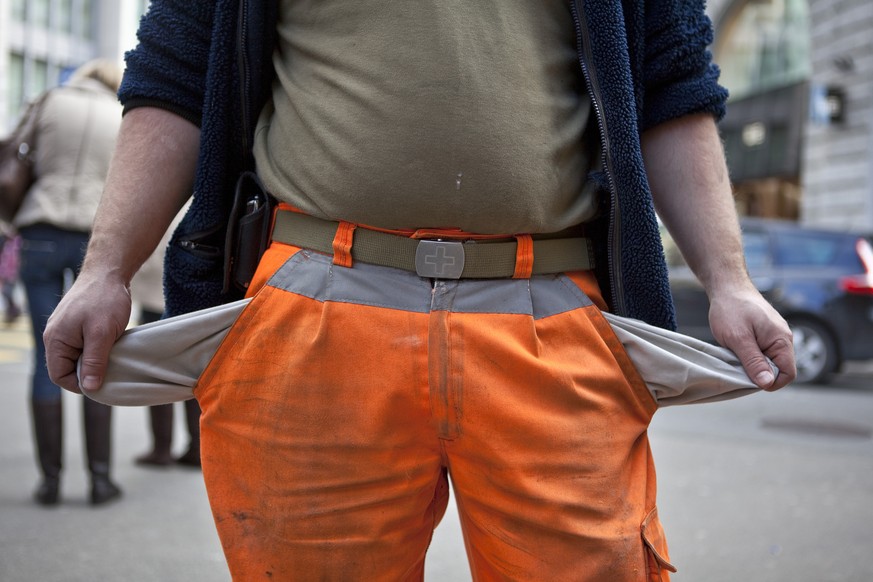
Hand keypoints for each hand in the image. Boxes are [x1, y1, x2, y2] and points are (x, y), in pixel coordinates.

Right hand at [44, 271, 131, 393]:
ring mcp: (66, 330)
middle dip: (88, 373)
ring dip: (94, 361)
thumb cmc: (104, 300)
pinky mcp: (77, 325)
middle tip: (111, 371)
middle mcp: (56, 336)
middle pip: (67, 368)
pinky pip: (83, 346)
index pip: (59, 376)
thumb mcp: (102, 334)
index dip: (79, 384)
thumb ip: (94, 361)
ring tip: (112, 358)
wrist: (108, 271)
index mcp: (55, 340)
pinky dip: (97, 350)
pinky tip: (111, 347)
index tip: (102, 384)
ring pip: (77, 357)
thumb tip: (89, 387)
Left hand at [708, 285, 795, 390]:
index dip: (771, 383)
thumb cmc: (731, 309)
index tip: (749, 380)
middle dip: (759, 373)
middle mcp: (783, 339)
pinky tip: (736, 349)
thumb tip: (767, 383)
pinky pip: (762, 353)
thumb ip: (754, 362)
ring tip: (735, 354)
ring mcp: (774, 336)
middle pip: (778, 370)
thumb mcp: (739, 339)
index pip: (788, 374)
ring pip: (768, 362)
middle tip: (738, 365)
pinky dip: (749, 355)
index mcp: (782, 340)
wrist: (727, 286)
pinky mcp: (765, 334)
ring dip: (752, 364)